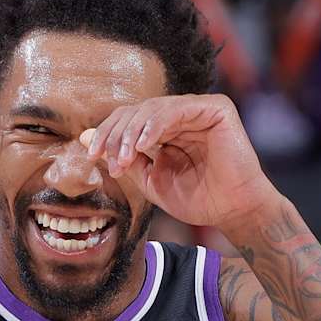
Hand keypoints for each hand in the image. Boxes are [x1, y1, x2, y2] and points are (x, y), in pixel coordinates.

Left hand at [82, 94, 276, 227]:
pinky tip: (144, 144)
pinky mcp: (216, 109)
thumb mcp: (151, 180)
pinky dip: (156, 124)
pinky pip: (177, 109)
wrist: (232, 211)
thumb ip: (125, 159)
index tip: (91, 156)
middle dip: (116, 134)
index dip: (108, 135)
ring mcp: (198, 110)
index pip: (128, 121)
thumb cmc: (198, 199)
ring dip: (132, 133)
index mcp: (166, 130)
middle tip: (106, 158)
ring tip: (124, 156)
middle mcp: (180, 116)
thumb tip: (88, 140)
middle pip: (136, 112)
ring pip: (152, 109)